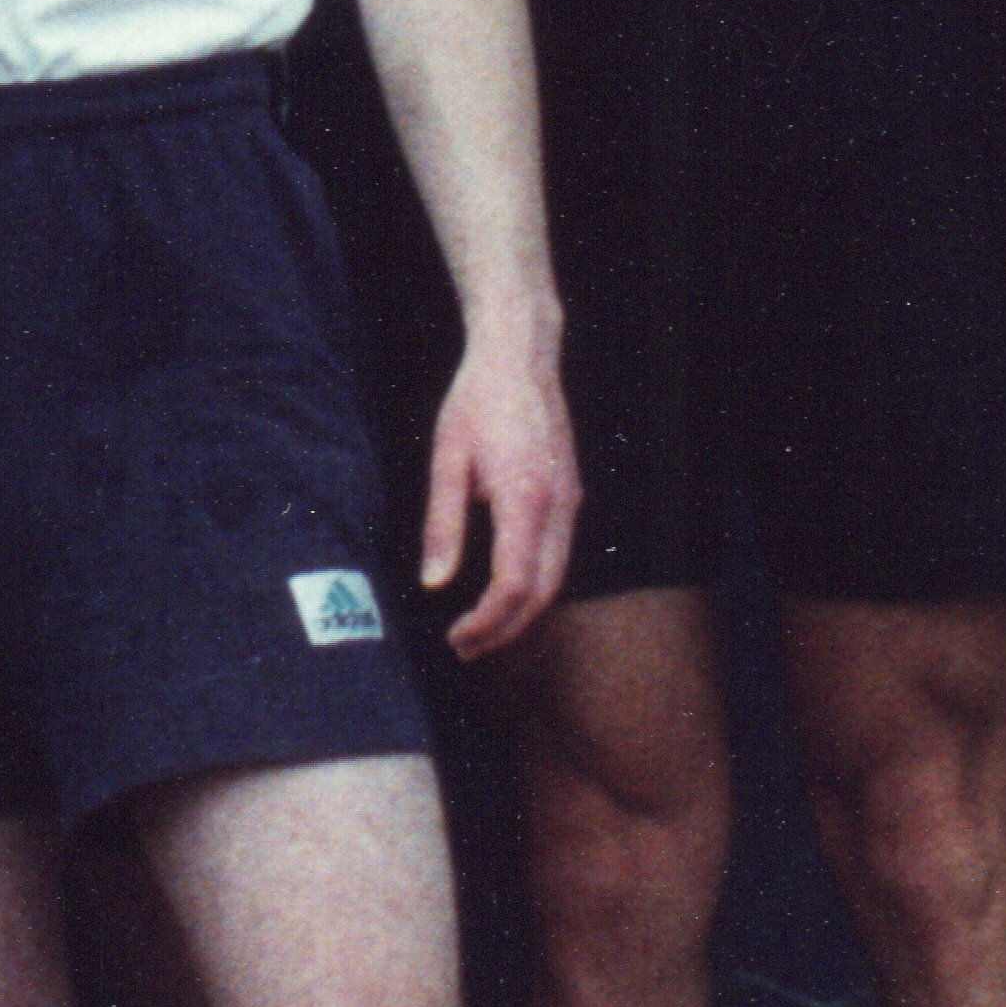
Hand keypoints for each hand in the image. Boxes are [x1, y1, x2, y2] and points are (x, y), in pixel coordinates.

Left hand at [413, 343, 580, 658]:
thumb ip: (442, 524)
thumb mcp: (446, 459)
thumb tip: (434, 583)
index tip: (457, 639)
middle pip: (542, 593)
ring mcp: (571, 501)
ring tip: (479, 631)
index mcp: (525, 498)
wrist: (521, 357)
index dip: (487, 622)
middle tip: (464, 648)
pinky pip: (558, 556)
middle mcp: (559, 506)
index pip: (514, 585)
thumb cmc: (477, 401)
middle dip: (505, 630)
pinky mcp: (570, 495)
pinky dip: (534, 586)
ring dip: (521, 613)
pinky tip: (502, 594)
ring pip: (556, 578)